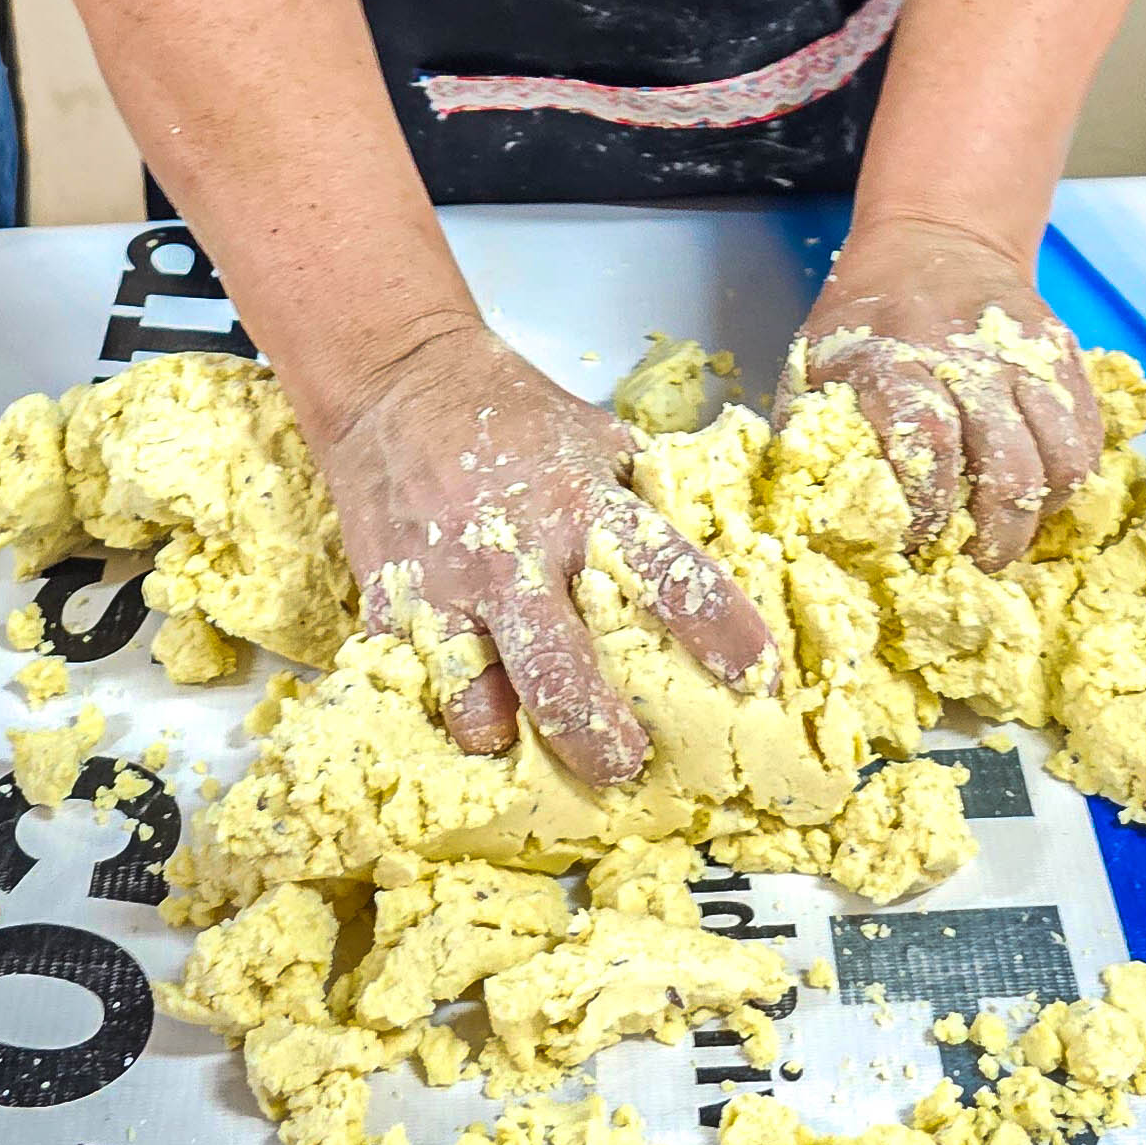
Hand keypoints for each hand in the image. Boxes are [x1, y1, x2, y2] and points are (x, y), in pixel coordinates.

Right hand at [316, 318, 775, 785]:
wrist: (395, 380)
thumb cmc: (511, 415)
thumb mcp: (593, 440)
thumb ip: (636, 506)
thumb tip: (700, 569)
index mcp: (584, 505)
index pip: (667, 574)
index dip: (719, 630)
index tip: (757, 679)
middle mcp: (517, 554)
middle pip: (559, 670)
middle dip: (595, 733)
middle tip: (623, 764)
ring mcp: (445, 585)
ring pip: (474, 699)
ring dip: (500, 732)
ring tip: (516, 744)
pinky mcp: (388, 603)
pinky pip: (411, 685)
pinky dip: (434, 713)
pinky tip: (454, 721)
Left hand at [789, 216, 1101, 571]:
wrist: (935, 237)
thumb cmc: (864, 320)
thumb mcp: (816, 362)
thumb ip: (815, 434)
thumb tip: (819, 520)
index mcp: (890, 356)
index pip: (926, 440)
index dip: (928, 507)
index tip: (917, 541)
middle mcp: (963, 352)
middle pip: (1006, 463)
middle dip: (996, 534)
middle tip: (977, 560)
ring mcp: (1020, 350)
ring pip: (1061, 456)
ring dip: (1040, 512)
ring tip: (1012, 528)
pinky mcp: (1061, 349)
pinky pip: (1087, 432)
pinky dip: (1070, 477)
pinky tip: (1038, 491)